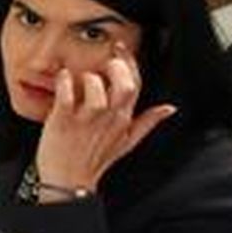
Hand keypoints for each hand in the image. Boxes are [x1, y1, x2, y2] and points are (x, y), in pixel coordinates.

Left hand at [33, 43, 175, 197]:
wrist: (68, 182)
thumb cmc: (93, 161)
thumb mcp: (126, 143)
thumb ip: (147, 123)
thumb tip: (169, 109)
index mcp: (123, 120)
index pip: (135, 85)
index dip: (129, 63)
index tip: (119, 50)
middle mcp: (108, 119)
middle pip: (123, 84)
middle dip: (116, 65)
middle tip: (103, 59)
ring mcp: (85, 120)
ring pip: (96, 87)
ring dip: (88, 75)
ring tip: (79, 75)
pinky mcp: (62, 121)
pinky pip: (66, 94)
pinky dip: (64, 81)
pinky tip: (63, 77)